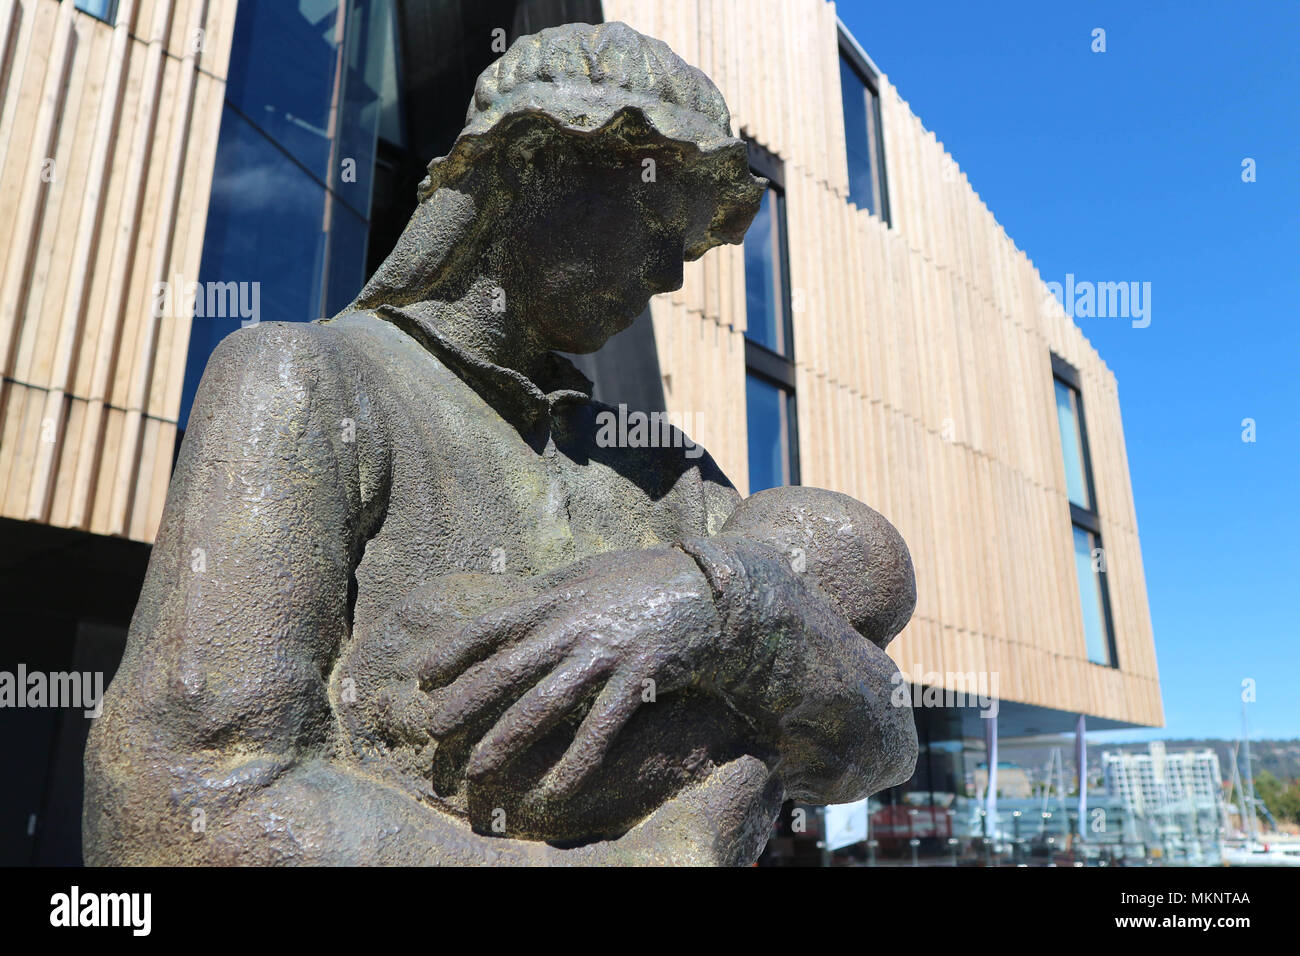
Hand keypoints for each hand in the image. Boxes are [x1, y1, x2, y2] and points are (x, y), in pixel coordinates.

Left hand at [416, 546, 723, 803]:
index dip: (454, 650)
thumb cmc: (647, 578)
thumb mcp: (593, 571)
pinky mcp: (638, 677)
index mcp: (559, 597)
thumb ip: (555, 588)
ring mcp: (606, 652)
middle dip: (466, 701)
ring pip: (545, 704)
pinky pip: (601, 729)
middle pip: (508, 668)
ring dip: (507, 739)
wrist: (710, 589)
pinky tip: (554, 791)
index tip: (422, 676)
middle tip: (432, 730)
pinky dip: (576, 764)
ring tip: (477, 769)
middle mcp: (575, 624)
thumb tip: (517, 600)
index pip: (492, 623)